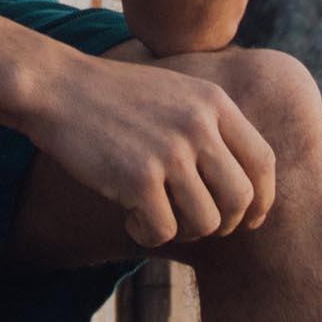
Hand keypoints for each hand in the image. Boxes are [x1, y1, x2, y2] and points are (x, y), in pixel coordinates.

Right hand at [22, 48, 277, 247]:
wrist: (58, 87)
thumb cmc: (115, 97)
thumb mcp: (176, 93)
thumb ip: (211, 125)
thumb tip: (246, 182)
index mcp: (213, 103)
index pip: (263, 161)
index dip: (262, 199)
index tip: (248, 219)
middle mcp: (198, 125)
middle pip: (240, 199)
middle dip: (224, 224)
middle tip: (196, 225)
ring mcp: (169, 152)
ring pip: (205, 221)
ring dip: (183, 230)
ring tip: (156, 215)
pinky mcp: (137, 178)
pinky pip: (164, 231)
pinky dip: (148, 233)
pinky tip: (129, 217)